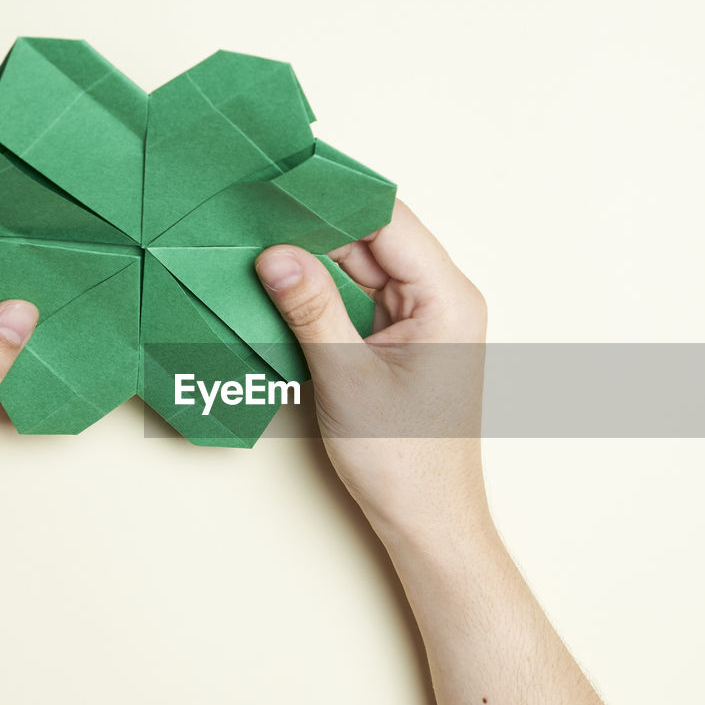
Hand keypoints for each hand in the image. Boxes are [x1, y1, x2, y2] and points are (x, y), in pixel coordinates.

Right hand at [254, 201, 487, 543]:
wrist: (428, 520)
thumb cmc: (405, 461)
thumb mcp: (347, 378)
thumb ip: (311, 309)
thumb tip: (275, 254)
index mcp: (448, 299)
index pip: (389, 220)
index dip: (334, 197)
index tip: (282, 183)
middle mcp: (444, 299)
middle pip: (376, 237)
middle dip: (317, 224)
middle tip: (257, 210)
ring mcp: (426, 317)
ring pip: (365, 263)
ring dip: (316, 255)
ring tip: (260, 239)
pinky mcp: (405, 337)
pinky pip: (362, 294)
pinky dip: (325, 286)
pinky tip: (285, 280)